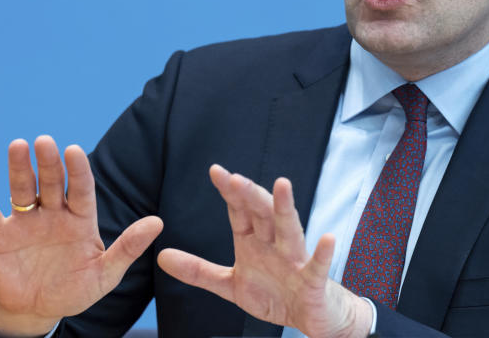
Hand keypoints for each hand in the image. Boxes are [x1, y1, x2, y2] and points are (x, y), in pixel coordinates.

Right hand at [0, 135, 162, 335]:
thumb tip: (157, 223)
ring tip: (18, 146)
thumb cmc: (73, 291)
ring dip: (19, 168)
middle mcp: (52, 213)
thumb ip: (128, 248)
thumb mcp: (104, 275)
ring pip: (22, 189)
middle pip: (52, 182)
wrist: (34, 312)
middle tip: (45, 141)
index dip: (78, 171)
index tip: (75, 150)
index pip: (81, 189)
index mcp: (79, 219)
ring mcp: (25, 221)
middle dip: (49, 163)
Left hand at [157, 165, 371, 337]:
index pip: (240, 211)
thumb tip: (162, 257)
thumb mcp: (231, 285)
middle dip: (250, 195)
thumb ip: (198, 271)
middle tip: (236, 178)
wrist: (313, 317)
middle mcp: (275, 244)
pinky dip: (322, 252)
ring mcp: (295, 260)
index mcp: (254, 242)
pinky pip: (317, 265)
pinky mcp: (313, 280)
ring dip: (286, 207)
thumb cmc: (276, 293)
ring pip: (290, 229)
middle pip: (262, 213)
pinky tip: (326, 238)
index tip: (216, 171)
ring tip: (282, 185)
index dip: (230, 192)